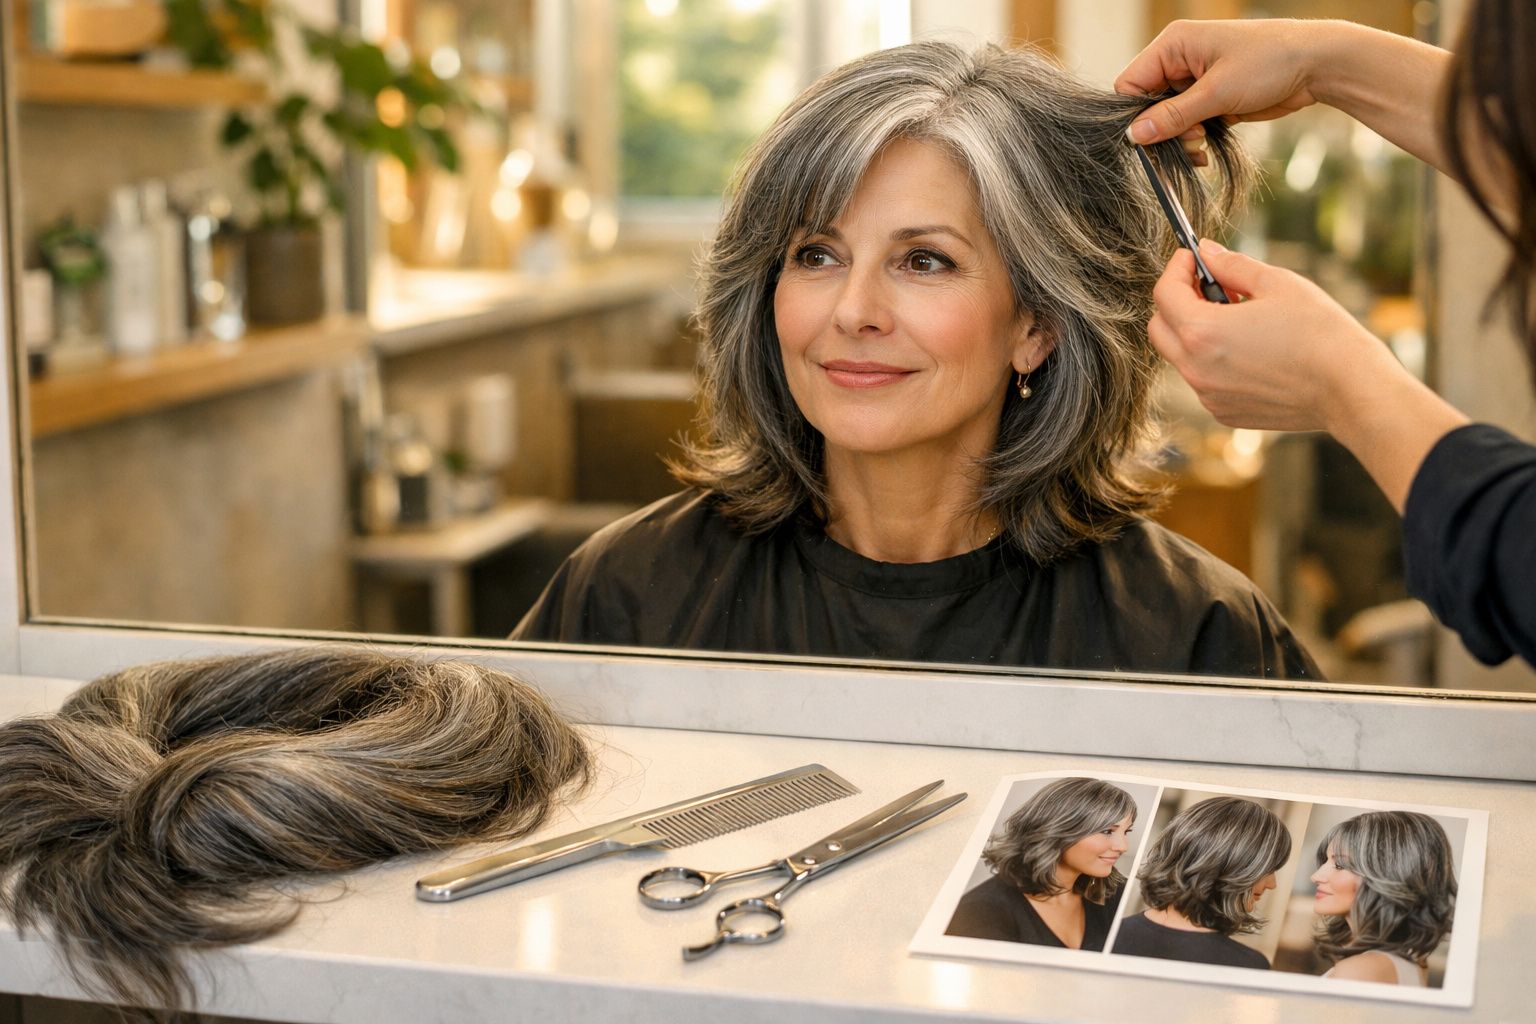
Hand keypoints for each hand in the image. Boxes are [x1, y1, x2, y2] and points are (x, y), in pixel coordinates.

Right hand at [1116, 19, 1329, 144]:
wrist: (1316, 66)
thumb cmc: (1269, 62)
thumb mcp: (1217, 92)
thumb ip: (1173, 115)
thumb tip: (1135, 135)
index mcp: (1174, 44)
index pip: (1131, 83)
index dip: (1134, 114)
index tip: (1150, 137)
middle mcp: (1180, 60)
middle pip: (1148, 104)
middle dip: (1164, 129)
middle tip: (1189, 140)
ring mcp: (1196, 79)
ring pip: (1168, 118)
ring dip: (1181, 138)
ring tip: (1202, 144)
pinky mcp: (1211, 97)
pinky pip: (1188, 124)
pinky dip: (1194, 140)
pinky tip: (1206, 149)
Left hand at [1150, 243, 1469, 512]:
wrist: (1349, 389)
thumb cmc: (1319, 333)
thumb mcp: (1277, 283)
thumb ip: (1232, 265)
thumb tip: (1206, 252)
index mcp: (1202, 332)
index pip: (1164, 294)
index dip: (1176, 269)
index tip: (1192, 258)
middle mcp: (1195, 369)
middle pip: (1160, 328)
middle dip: (1176, 301)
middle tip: (1211, 285)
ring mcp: (1208, 395)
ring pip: (1181, 355)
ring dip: (1197, 331)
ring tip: (1239, 316)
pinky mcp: (1224, 412)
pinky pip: (1203, 380)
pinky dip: (1213, 359)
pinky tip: (1250, 348)